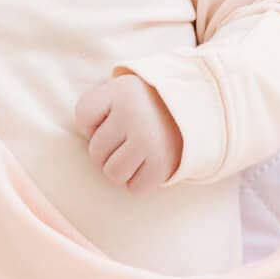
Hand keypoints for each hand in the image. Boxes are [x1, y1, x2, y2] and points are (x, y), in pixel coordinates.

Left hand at [73, 73, 181, 191]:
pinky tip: (149, 165)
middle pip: (95, 152)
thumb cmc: (146, 107)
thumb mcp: (121, 92)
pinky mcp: (162, 164)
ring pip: (112, 174)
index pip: (83, 116)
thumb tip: (85, 138)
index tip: (112, 118)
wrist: (196, 112)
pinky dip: (140, 181)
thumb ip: (97, 107)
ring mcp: (149, 140)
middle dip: (107, 151)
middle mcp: (133, 113)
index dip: (92, 124)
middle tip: (127, 140)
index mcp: (120, 90)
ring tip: (136, 155)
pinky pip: (135, 188)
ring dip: (121, 170)